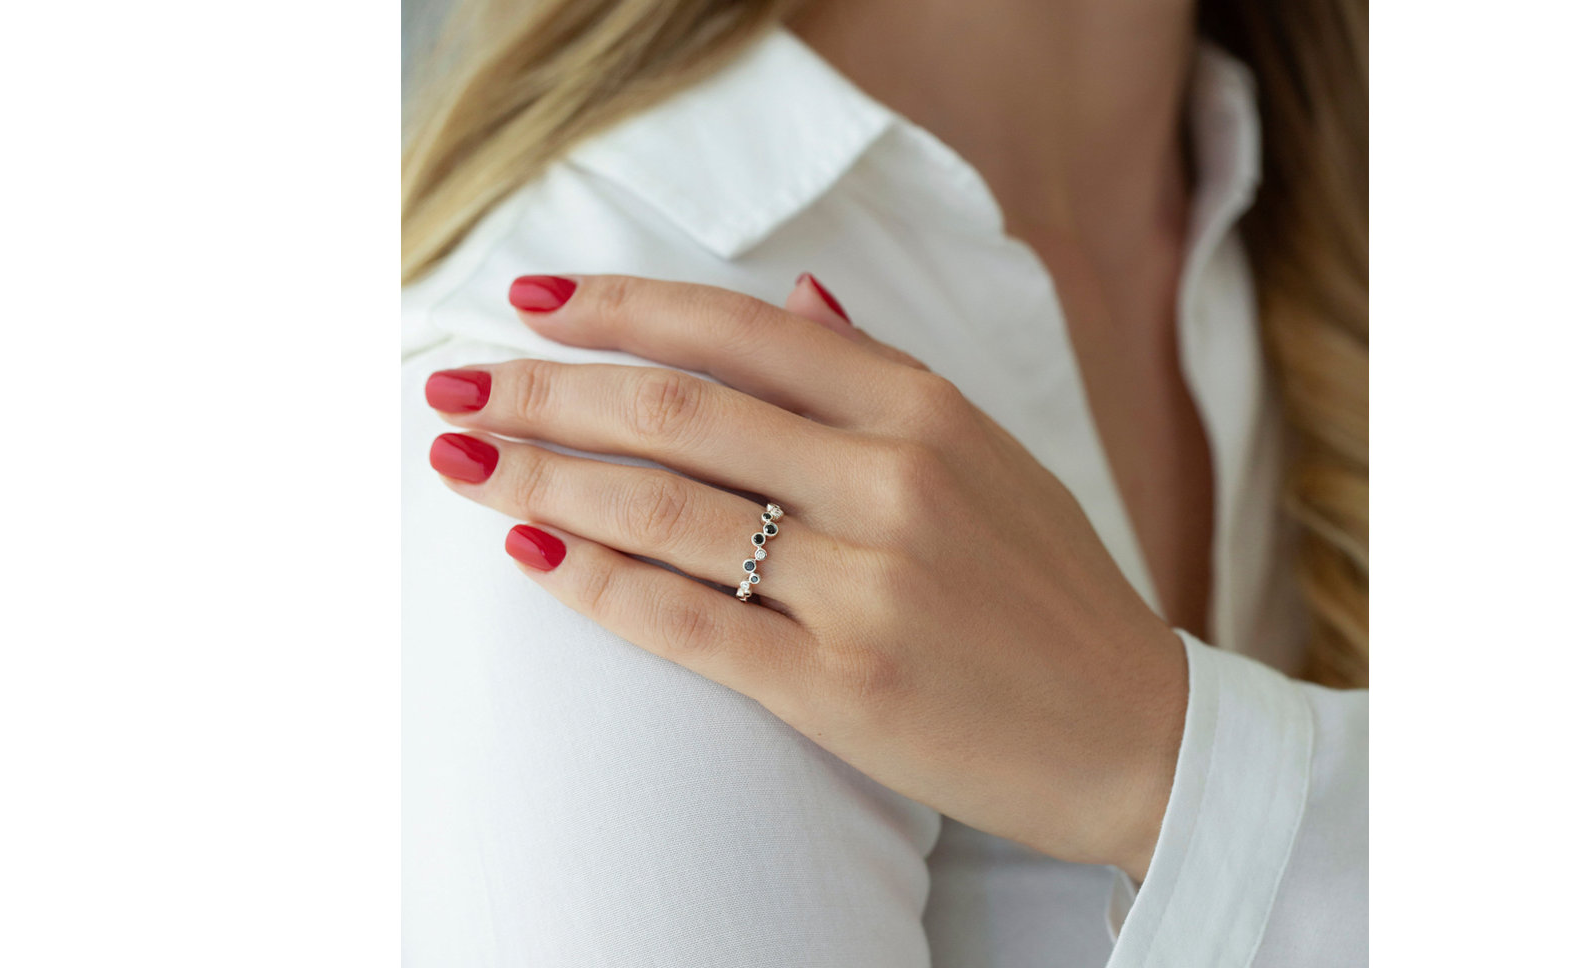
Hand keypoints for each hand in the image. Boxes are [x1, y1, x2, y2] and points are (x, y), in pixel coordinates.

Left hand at [423, 273, 1187, 877]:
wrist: (1129, 730)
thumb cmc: (1049, 589)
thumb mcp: (989, 453)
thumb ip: (885, 374)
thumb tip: (795, 295)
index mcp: (925, 410)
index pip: (738, 330)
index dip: (620, 308)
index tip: (534, 301)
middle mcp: (892, 481)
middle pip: (677, 411)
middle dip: (547, 390)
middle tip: (458, 384)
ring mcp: (867, 586)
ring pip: (664, 509)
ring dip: (542, 476)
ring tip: (463, 460)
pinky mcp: (841, 686)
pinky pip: (686, 622)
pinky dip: (596, 581)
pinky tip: (531, 552)